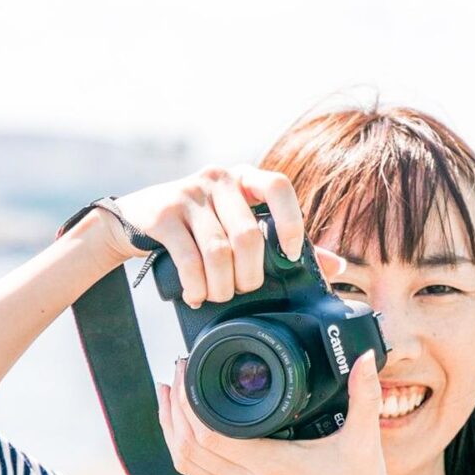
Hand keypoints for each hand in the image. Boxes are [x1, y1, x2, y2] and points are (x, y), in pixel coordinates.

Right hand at [100, 163, 347, 306]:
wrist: (137, 219)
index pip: (278, 186)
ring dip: (221, 287)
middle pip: (249, 236)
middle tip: (241, 291)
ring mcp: (189, 192)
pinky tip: (196, 294)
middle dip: (249, 277)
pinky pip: (189, 259)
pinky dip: (196, 286)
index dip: (290, 223)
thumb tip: (336, 266)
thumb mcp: (240, 226)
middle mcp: (219, 178)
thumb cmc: (200, 227)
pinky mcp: (164, 212)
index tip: (289, 255)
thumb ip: (284, 243)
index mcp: (245, 178)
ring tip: (216, 297)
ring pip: (219, 253)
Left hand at [157, 349, 391, 474]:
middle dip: (173, 407)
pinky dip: (184, 451)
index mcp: (272, 466)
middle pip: (187, 446)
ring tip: (169, 396)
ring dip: (171, 430)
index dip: (189, 401)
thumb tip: (367, 356)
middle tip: (178, 371)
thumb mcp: (364, 442)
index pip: (208, 434)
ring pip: (186, 464)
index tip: (191, 368)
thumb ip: (365, 395)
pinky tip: (185, 430)